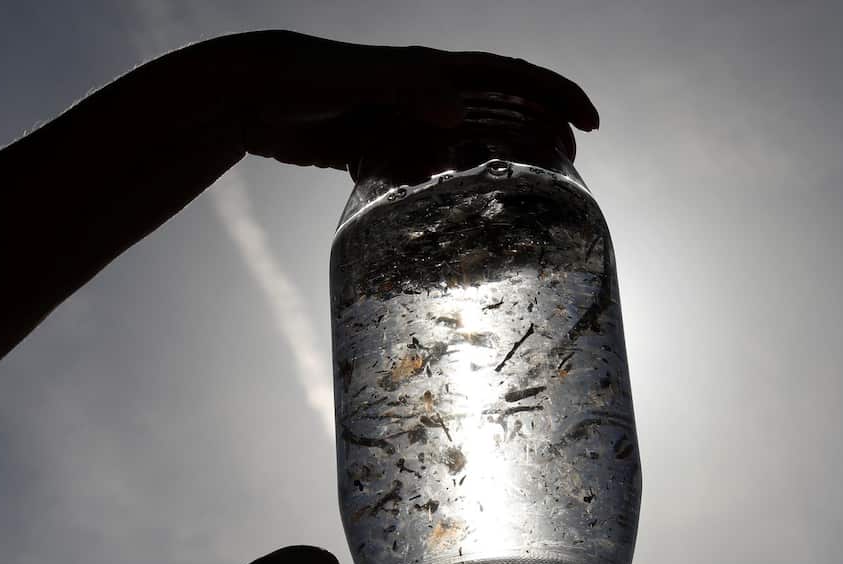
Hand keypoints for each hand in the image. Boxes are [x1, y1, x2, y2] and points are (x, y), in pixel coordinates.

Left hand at [122, 30, 598, 172]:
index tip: (589, 123)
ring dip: (497, 164)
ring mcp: (401, 122)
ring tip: (525, 194)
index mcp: (432, 71)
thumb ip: (406, 89)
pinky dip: (441, 188)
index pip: (510, 75)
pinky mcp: (375, 149)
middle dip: (540, 134)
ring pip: (466, 144)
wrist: (253, 93)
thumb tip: (454, 111)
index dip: (555, 94)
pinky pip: (421, 170)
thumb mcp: (360, 79)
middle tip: (570, 169)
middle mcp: (424, 95)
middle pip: (499, 111)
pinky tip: (450, 213)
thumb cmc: (306, 76)